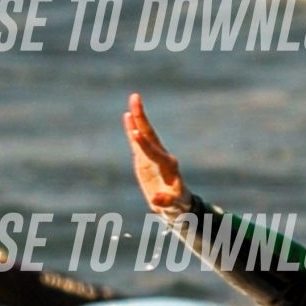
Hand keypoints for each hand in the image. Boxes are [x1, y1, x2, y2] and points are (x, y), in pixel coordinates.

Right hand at [124, 93, 187, 213]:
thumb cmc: (177, 206)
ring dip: (139, 117)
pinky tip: (128, 116)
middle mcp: (162, 156)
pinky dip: (133, 128)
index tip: (135, 133)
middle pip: (150, 134)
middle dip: (142, 118)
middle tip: (136, 99)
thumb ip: (166, 202)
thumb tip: (156, 201)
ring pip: (145, 133)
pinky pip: (138, 141)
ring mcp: (154, 155)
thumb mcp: (173, 207)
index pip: (154, 152)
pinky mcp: (146, 158)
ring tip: (134, 99)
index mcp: (168, 167)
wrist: (177, 205)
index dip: (144, 144)